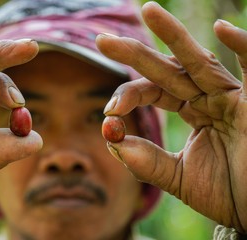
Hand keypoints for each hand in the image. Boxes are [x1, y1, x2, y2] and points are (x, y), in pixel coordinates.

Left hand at [96, 2, 246, 232]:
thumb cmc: (227, 193)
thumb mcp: (179, 178)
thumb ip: (147, 162)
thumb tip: (113, 140)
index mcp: (193, 112)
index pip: (154, 90)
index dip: (129, 94)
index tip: (108, 110)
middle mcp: (210, 99)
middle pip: (167, 69)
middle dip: (135, 54)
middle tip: (101, 40)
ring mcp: (233, 97)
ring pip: (200, 62)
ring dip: (174, 36)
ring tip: (149, 11)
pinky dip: (243, 48)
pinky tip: (223, 29)